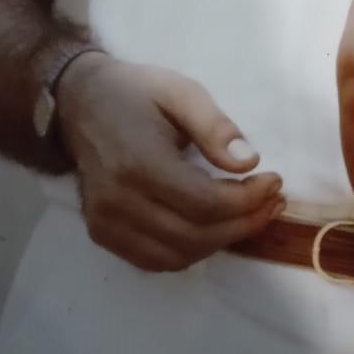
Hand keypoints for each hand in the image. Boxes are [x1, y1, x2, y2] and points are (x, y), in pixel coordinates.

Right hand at [57, 52, 283, 271]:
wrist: (78, 104)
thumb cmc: (136, 93)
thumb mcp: (181, 92)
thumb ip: (215, 127)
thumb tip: (249, 162)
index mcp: (138, 163)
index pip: (204, 204)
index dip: (248, 201)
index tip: (274, 181)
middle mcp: (118, 202)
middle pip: (194, 236)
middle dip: (243, 224)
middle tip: (272, 201)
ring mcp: (105, 223)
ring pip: (177, 256)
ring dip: (221, 242)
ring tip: (251, 215)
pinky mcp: (102, 234)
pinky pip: (153, 260)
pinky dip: (190, 252)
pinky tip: (215, 228)